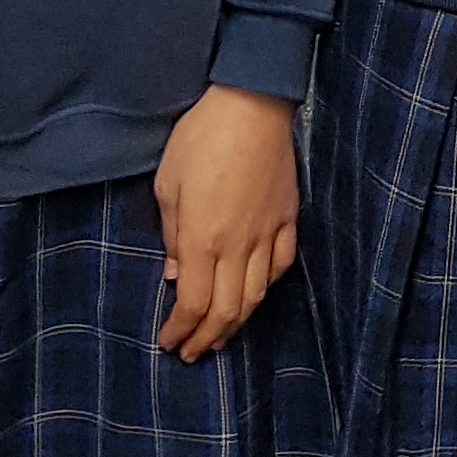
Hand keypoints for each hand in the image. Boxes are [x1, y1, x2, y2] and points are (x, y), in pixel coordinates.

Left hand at [153, 83, 299, 358]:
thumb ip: (170, 235)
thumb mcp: (167, 184)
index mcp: (202, 239)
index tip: (168, 342)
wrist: (251, 104)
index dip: (180, 330)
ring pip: (256, 295)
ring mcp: (268, 233)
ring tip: (220, 335)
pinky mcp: (288, 218)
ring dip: (236, 322)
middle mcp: (238, 245)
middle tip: (192, 352)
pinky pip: (280, 265)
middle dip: (207, 338)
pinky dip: (265, 288)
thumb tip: (173, 274)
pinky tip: (254, 293)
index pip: (193, 303)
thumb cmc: (200, 138)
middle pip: (227, 310)